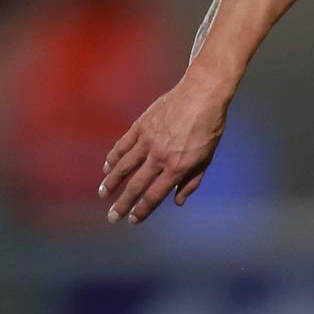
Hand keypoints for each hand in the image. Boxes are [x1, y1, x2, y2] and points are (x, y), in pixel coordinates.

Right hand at [98, 75, 229, 223]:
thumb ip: (192, 181)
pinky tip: (107, 167)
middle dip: (122, 204)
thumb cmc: (209, 127)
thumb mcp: (207, 157)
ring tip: (103, 194)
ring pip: (123, 166)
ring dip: (111, 182)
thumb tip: (177, 202)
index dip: (142, 210)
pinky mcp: (141, 126)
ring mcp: (148, 140)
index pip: (155, 195)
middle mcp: (160, 156)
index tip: (132, 219)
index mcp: (178, 166)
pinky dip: (113, 158)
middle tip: (112, 217)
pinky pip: (122, 145)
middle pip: (136, 186)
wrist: (203, 94)